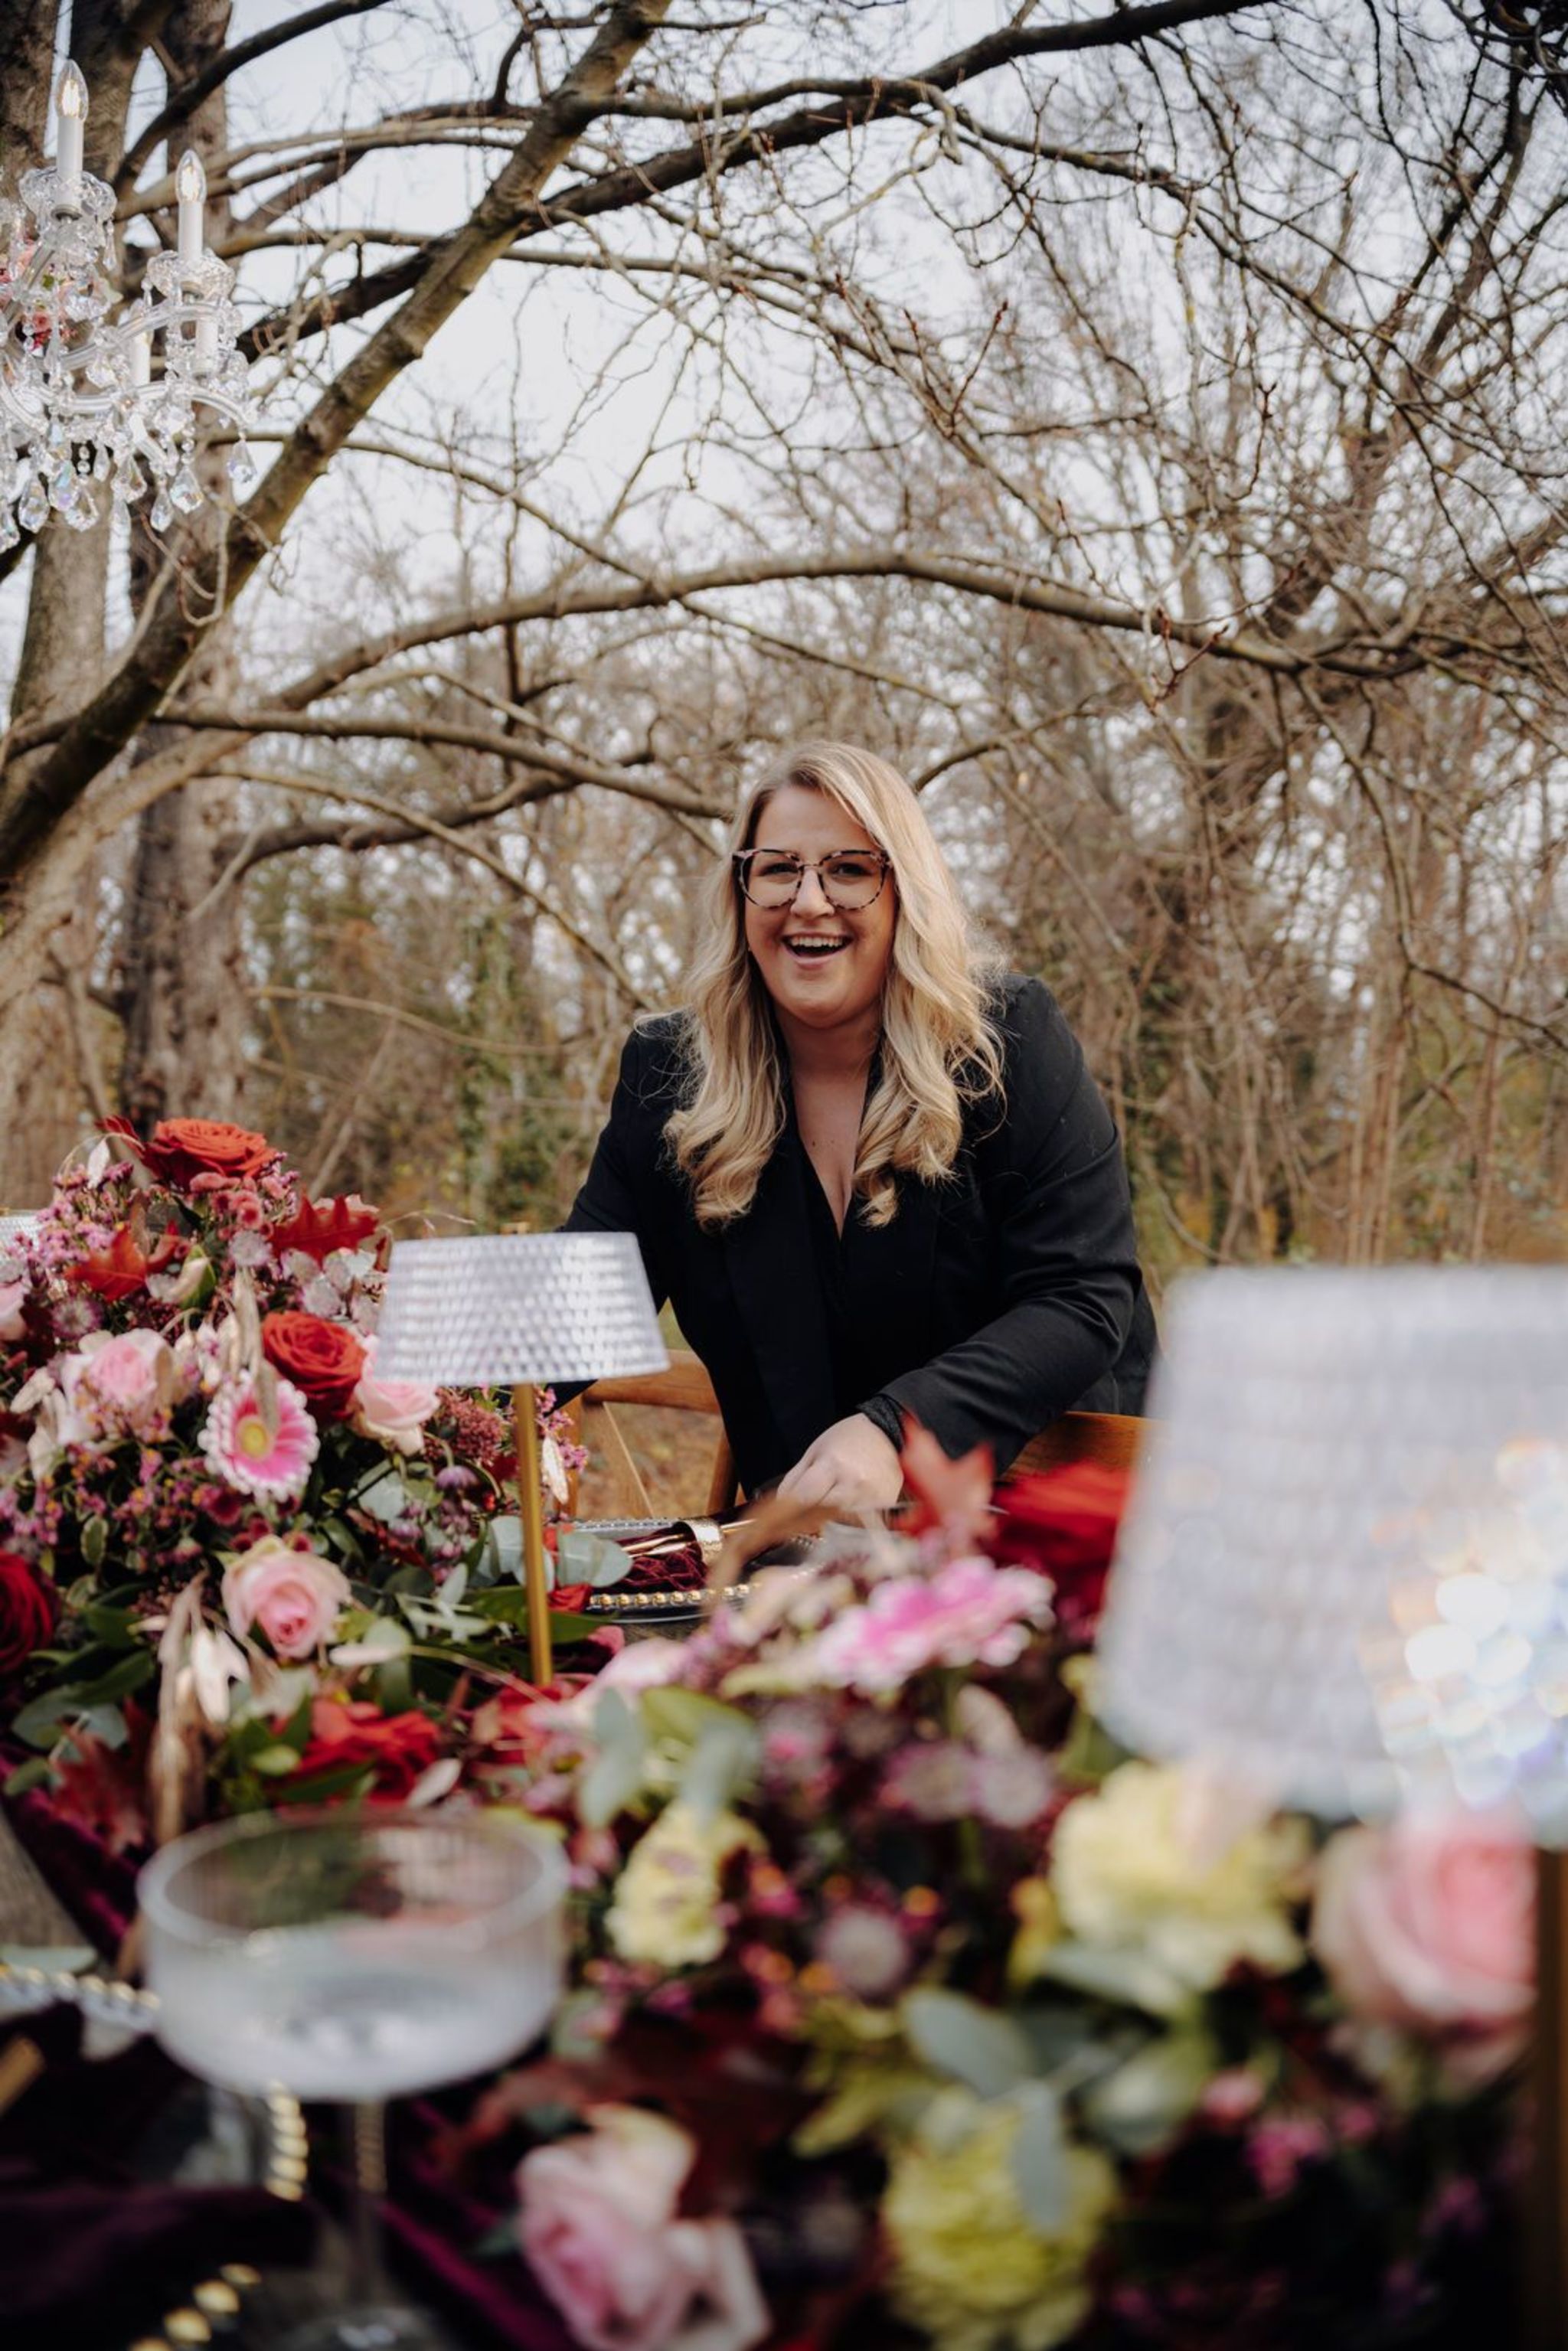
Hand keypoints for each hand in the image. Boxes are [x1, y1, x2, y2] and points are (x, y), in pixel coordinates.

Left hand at [776, 1413, 903, 1512]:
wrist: (886, 1432)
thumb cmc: (848, 1439)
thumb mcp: (815, 1451)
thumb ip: (795, 1479)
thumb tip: (781, 1504)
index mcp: (832, 1464)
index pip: (804, 1499)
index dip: (791, 1510)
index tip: (784, 1516)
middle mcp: (854, 1482)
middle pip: (821, 1515)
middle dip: (809, 1518)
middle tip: (806, 1515)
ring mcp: (872, 1495)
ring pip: (840, 1524)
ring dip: (830, 1522)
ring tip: (829, 1511)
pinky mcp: (885, 1505)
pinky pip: (860, 1524)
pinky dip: (849, 1522)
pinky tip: (847, 1511)